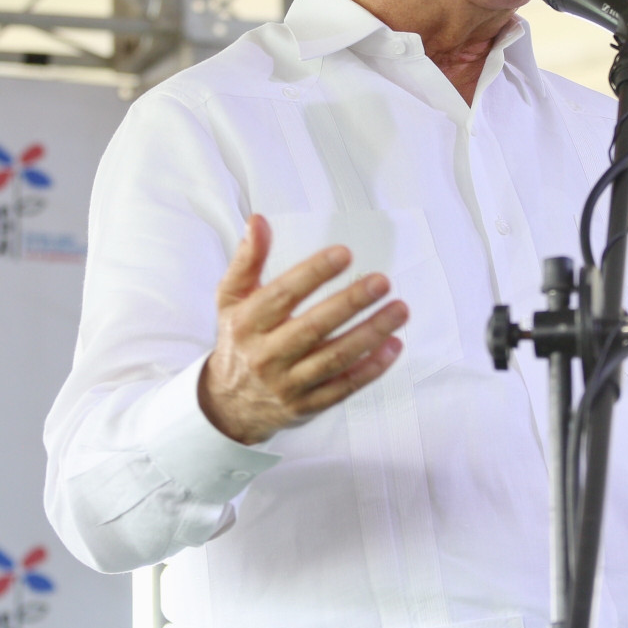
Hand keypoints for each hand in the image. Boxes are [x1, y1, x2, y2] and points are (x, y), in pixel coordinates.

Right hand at [198, 214, 408, 445]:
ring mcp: (288, 384)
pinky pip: (344, 387)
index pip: (283, 295)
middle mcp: (266, 355)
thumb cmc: (238, 341)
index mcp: (247, 323)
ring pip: (335, 358)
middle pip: (314, 327)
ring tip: (399, 309)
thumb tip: (258, 221)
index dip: (313, 274)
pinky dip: (371, 368)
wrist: (229, 405)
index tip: (343, 254)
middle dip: (350, 303)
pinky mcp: (308, 405)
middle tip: (381, 281)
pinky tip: (393, 345)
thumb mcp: (231, 299)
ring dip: (370, 333)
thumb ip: (247, 260)